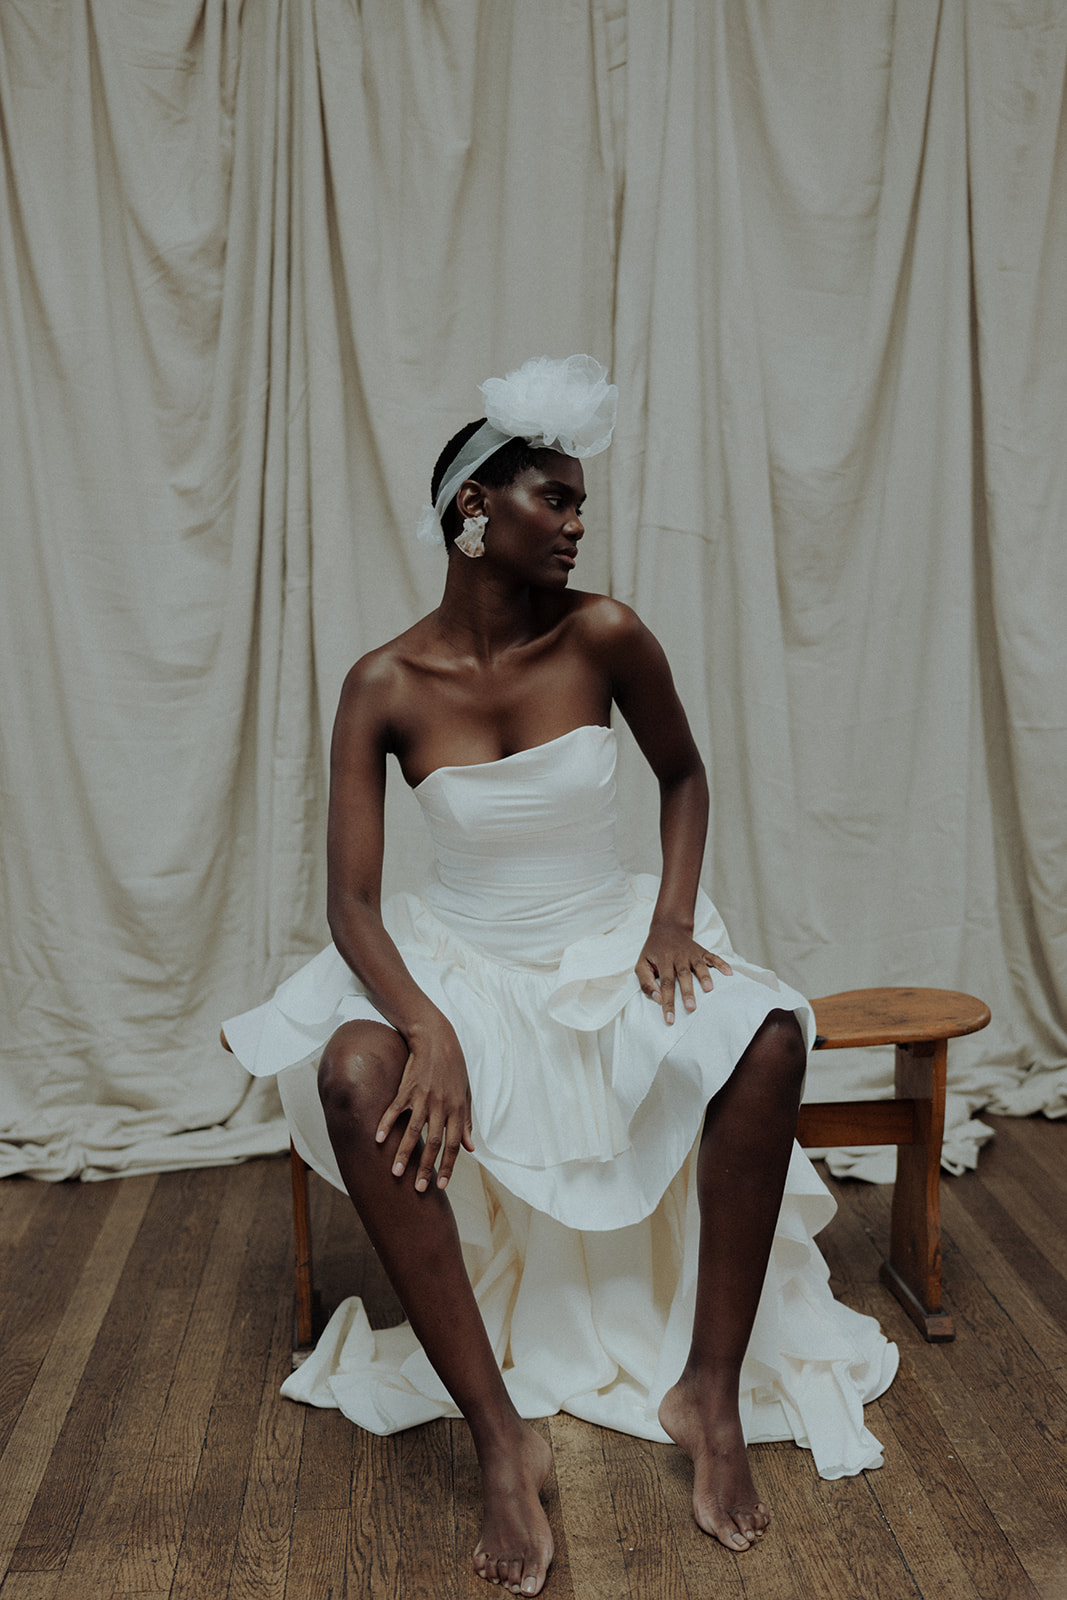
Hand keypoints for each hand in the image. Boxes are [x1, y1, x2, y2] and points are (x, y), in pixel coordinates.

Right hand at [375, 1018, 473, 1191]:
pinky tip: (377, 1140)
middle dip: (426, 1167)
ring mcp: (423, 1096)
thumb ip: (467, 1121)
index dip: (448, 1166)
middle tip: (418, 1188)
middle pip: (434, 1142)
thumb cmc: (453, 1068)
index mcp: (458, 1108)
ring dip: (404, 1153)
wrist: (436, 1038)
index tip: (440, 1185)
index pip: (454, 1144)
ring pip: (413, 1130)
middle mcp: (442, 1105)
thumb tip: (470, 1148)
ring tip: (396, 1172)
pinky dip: (386, 1125)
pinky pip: (395, 1110)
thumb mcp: (466, 1094)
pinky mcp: (407, 1088)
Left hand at [636, 920, 732, 1024]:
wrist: (667, 928)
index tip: (670, 1019)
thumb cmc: (653, 951)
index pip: (665, 984)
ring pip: (699, 965)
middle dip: (687, 992)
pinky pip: (713, 957)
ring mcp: (691, 953)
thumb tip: (657, 998)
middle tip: (691, 1008)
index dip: (667, 1001)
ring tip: (709, 990)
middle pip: (683, 975)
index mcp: (663, 960)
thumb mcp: (641, 965)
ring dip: (705, 977)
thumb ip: (646, 983)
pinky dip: (721, 964)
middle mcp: (678, 956)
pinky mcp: (701, 951)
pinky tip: (729, 973)